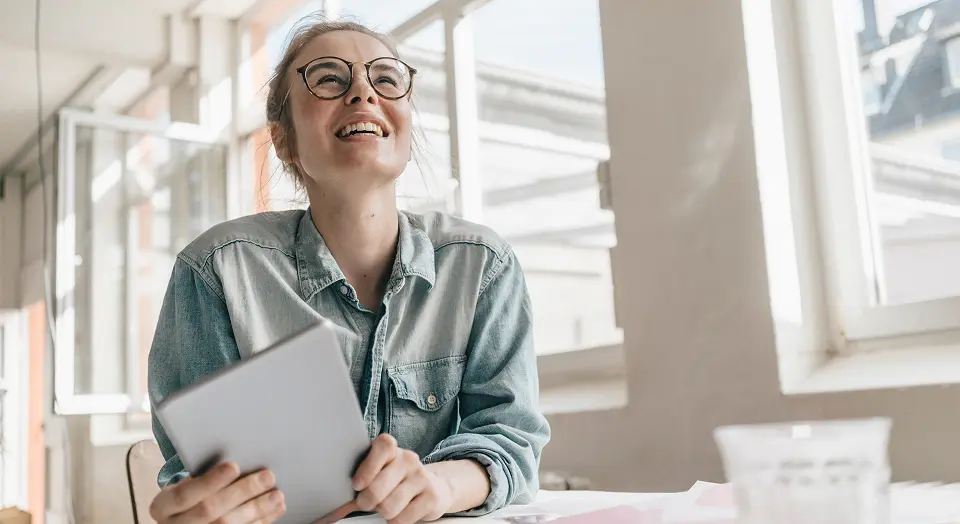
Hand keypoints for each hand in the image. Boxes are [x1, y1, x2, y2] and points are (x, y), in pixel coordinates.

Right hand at [149, 462, 285, 523]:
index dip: (211, 480)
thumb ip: (205, 476)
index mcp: (164, 507)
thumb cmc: (190, 499)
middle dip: (242, 491)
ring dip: (256, 509)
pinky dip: (261, 522)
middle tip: (267, 476)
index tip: (234, 466)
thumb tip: (241, 456)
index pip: (185, 494)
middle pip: (210, 510)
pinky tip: (274, 510)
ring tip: (276, 495)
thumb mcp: (187, 486)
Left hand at [351, 434, 452, 523]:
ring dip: (383, 512)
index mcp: (391, 449)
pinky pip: (402, 518)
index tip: (357, 484)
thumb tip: (330, 512)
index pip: (382, 446)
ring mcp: (421, 476)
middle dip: (367, 502)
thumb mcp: (377, 476)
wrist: (433, 488)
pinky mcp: (432, 496)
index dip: (367, 468)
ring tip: (388, 505)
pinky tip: (401, 511)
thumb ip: (356, 488)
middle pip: (377, 488)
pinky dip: (396, 521)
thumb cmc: (396, 482)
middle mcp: (408, 459)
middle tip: (367, 503)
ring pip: (389, 507)